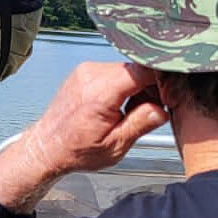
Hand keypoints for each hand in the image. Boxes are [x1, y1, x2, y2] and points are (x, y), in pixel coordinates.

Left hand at [0, 62, 167, 212]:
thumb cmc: (76, 150)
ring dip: (138, 87)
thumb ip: (141, 124)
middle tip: (151, 110)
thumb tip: (162, 109)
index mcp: (100, 93)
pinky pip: (115, 71)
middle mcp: (91, 75)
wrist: (47, 146)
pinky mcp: (85, 71)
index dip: (162, 80)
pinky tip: (120, 104)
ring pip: (128, 69)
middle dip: (151, 87)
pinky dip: (124, 85)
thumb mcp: (115, 146)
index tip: (169, 95)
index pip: (143, 69)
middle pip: (137, 68)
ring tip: (131, 111)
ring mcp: (86, 70)